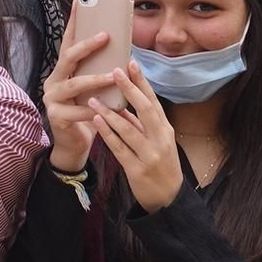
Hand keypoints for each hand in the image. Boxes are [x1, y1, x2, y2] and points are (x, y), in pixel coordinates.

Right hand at [42, 20, 124, 171]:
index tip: (80, 3)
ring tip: (113, 74)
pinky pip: (78, 111)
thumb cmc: (87, 111)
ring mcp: (52, 99)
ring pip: (73, 85)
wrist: (74, 144)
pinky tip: (109, 107)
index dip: (73, 23)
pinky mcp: (57, 117)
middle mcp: (53, 81)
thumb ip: (98, 71)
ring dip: (94, 78)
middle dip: (86, 45)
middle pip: (68, 58)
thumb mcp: (92, 88)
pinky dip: (95, 109)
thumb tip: (120, 50)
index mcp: (62, 71)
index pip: (67, 42)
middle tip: (105, 35)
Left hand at [92, 61, 184, 212]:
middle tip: (114, 70)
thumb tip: (125, 101)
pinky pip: (119, 148)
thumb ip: (143, 123)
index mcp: (165, 129)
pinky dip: (108, 134)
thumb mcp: (158, 141)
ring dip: (110, 112)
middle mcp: (160, 140)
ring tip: (93, 98)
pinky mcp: (137, 170)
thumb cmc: (161, 165)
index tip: (131, 62)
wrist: (168, 199)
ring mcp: (149, 155)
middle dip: (129, 89)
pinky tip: (96, 122)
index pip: (153, 101)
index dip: (142, 82)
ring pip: (129, 129)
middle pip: (145, 110)